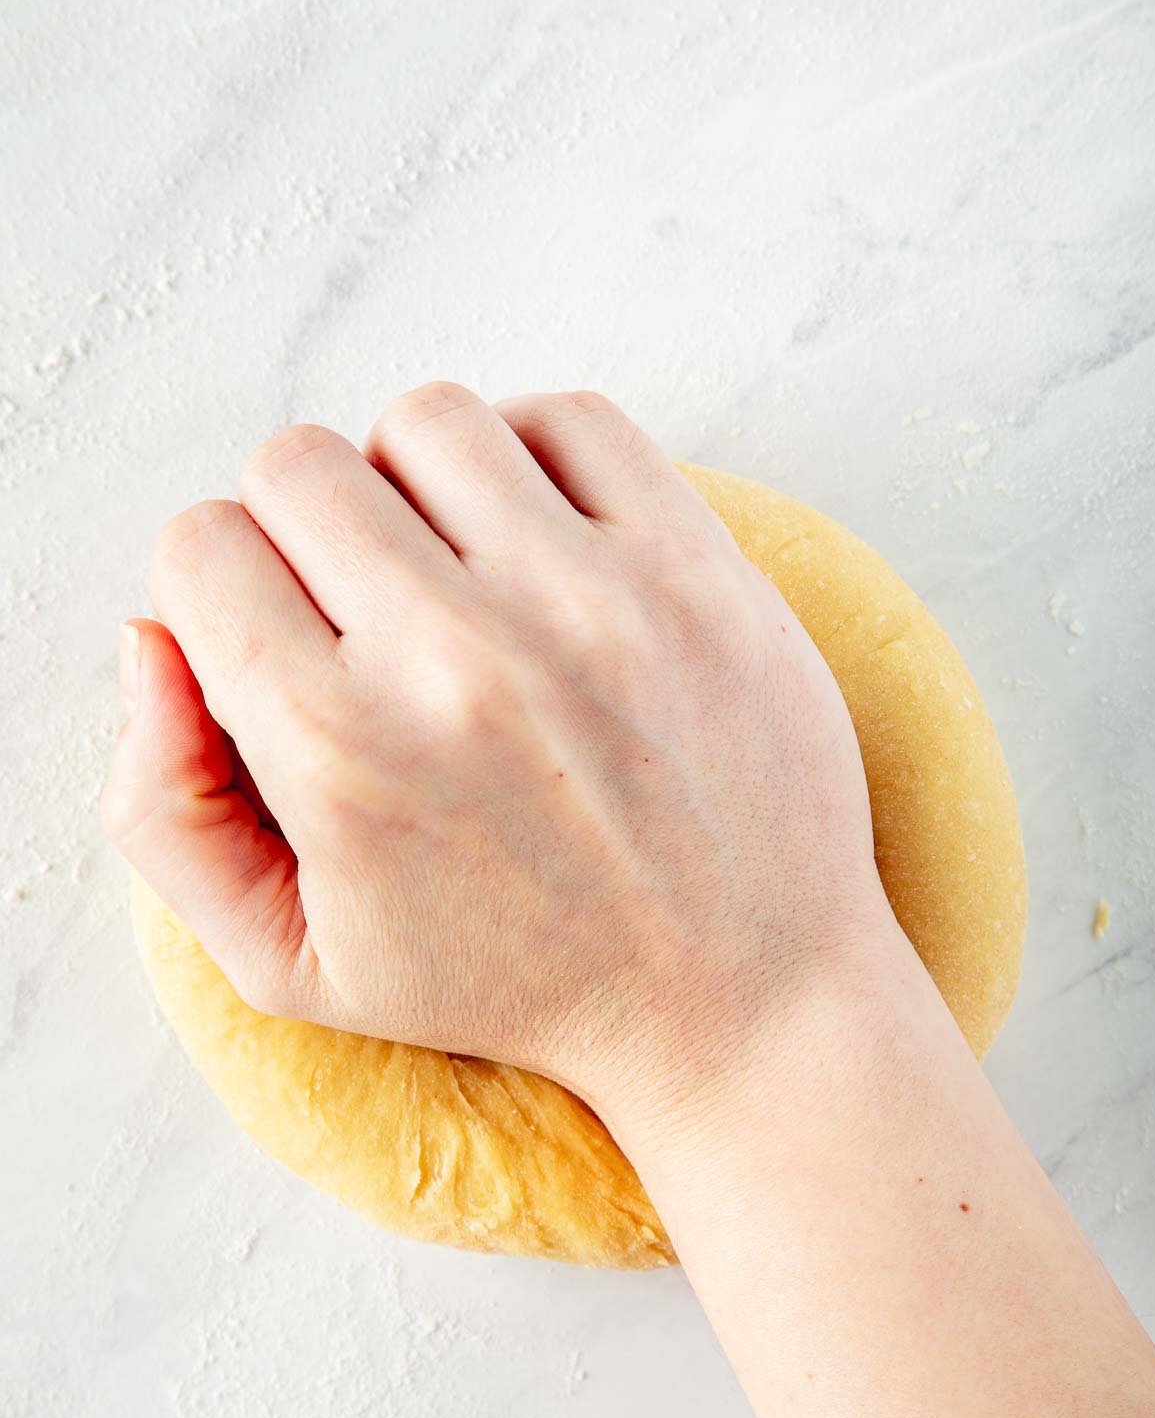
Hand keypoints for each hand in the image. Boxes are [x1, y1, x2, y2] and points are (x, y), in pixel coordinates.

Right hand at [103, 384, 890, 1124]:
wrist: (740, 1000)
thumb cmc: (517, 983)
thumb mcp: (292, 962)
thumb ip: (166, 811)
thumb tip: (152, 642)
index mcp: (343, 752)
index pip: (200, 549)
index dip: (223, 594)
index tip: (282, 645)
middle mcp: (460, 660)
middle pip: (297, 465)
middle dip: (306, 534)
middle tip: (368, 617)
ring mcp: (591, 603)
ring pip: (427, 420)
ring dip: (418, 487)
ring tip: (459, 579)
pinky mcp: (696, 569)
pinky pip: (572, 418)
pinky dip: (538, 462)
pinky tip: (545, 549)